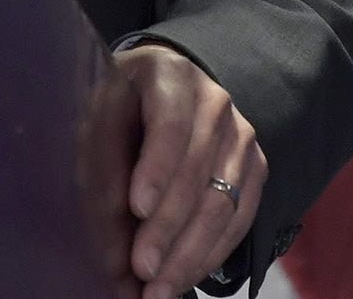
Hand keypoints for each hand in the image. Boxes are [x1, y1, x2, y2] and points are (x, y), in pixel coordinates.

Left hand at [117, 44, 264, 296]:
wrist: (160, 90)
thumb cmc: (121, 107)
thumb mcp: (98, 122)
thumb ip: (102, 172)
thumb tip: (111, 244)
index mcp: (170, 75)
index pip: (169, 123)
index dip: (156, 167)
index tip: (137, 209)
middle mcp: (214, 102)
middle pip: (198, 172)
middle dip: (168, 228)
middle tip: (141, 269)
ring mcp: (241, 136)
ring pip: (222, 203)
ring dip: (189, 254)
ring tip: (158, 289)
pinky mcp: (254, 168)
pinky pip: (239, 220)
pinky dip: (210, 254)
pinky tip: (183, 277)